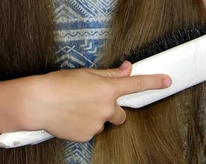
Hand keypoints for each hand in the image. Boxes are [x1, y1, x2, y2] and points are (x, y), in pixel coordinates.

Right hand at [18, 62, 170, 142]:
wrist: (39, 102)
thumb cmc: (59, 83)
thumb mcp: (86, 73)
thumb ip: (109, 74)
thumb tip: (125, 69)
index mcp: (107, 88)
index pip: (136, 84)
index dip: (153, 82)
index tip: (167, 81)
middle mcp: (106, 108)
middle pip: (120, 113)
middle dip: (111, 109)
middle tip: (93, 101)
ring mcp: (97, 124)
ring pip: (103, 121)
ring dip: (95, 116)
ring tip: (75, 107)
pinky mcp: (87, 136)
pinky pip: (91, 130)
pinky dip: (84, 124)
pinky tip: (71, 116)